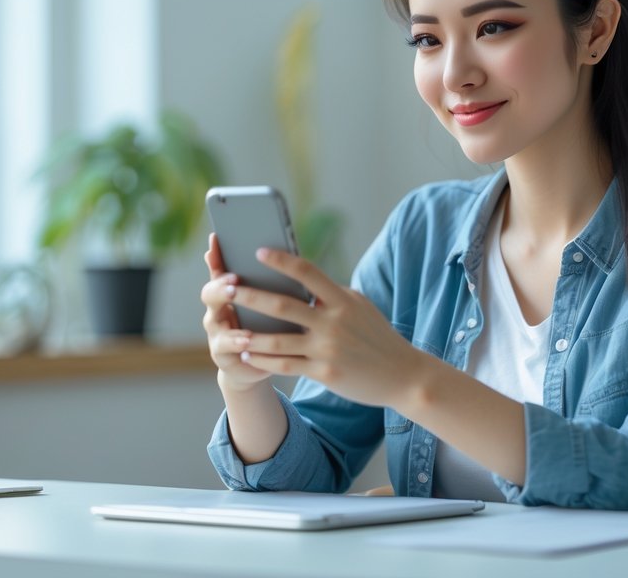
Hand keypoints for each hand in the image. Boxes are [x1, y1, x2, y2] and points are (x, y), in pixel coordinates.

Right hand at [200, 233, 272, 391]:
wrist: (261, 366)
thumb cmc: (270, 328)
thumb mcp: (274, 303)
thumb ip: (274, 282)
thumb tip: (286, 253)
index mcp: (230, 293)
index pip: (219, 269)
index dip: (216, 255)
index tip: (217, 240)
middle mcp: (218, 310)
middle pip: (210, 292)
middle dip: (220, 283)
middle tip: (234, 278)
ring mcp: (217, 332)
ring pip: (212, 317)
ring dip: (224, 306)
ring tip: (235, 295)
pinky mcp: (222, 354)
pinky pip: (225, 346)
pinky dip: (236, 340)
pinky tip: (247, 336)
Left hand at [228, 247, 425, 409]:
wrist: (402, 374)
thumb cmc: (376, 336)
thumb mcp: (359, 307)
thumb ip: (332, 294)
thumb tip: (303, 281)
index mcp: (342, 299)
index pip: (307, 272)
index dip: (281, 260)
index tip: (258, 251)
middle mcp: (333, 321)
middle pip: (282, 305)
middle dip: (250, 296)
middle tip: (225, 287)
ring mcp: (327, 348)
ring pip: (277, 340)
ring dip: (249, 335)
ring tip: (228, 329)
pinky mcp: (324, 373)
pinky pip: (285, 365)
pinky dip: (263, 360)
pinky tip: (247, 355)